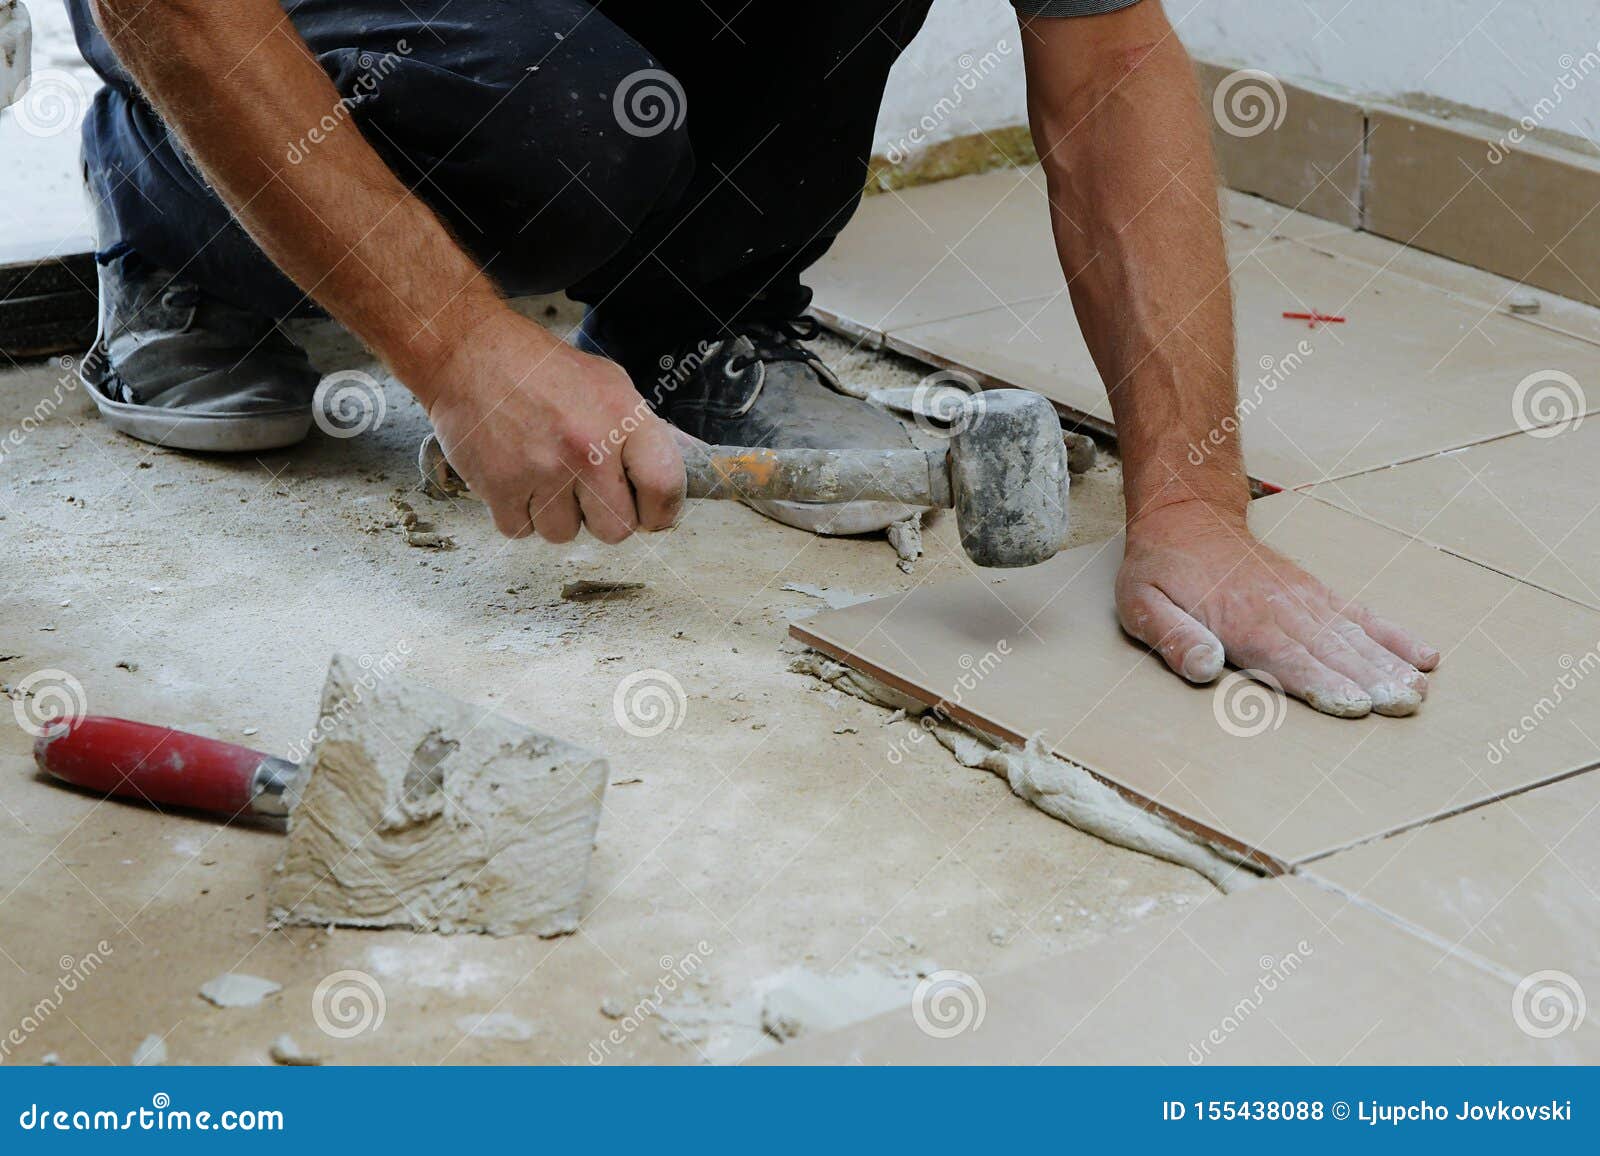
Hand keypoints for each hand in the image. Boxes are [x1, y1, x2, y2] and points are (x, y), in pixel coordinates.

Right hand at [414, 308, 684, 542]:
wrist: (470, 353)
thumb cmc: (545, 371)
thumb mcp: (611, 384)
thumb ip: (643, 434)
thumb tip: (678, 478)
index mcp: (624, 418)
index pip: (665, 488)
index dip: (660, 512)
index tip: (649, 513)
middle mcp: (588, 447)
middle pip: (616, 529)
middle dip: (602, 517)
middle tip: (585, 489)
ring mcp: (543, 470)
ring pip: (565, 534)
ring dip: (555, 515)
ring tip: (544, 474)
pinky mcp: (500, 486)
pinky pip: (521, 531)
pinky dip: (517, 513)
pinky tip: (516, 478)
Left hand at [1116, 500, 1439, 717]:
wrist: (1185, 515)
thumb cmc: (1161, 570)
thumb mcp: (1142, 604)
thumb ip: (1173, 637)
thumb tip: (1205, 667)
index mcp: (1238, 619)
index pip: (1285, 657)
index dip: (1320, 683)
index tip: (1354, 705)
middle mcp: (1279, 608)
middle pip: (1330, 649)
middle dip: (1369, 679)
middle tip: (1404, 705)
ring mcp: (1303, 597)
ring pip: (1352, 633)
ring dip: (1389, 663)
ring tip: (1420, 691)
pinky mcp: (1315, 591)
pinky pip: (1359, 613)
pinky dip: (1393, 634)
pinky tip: (1425, 656)